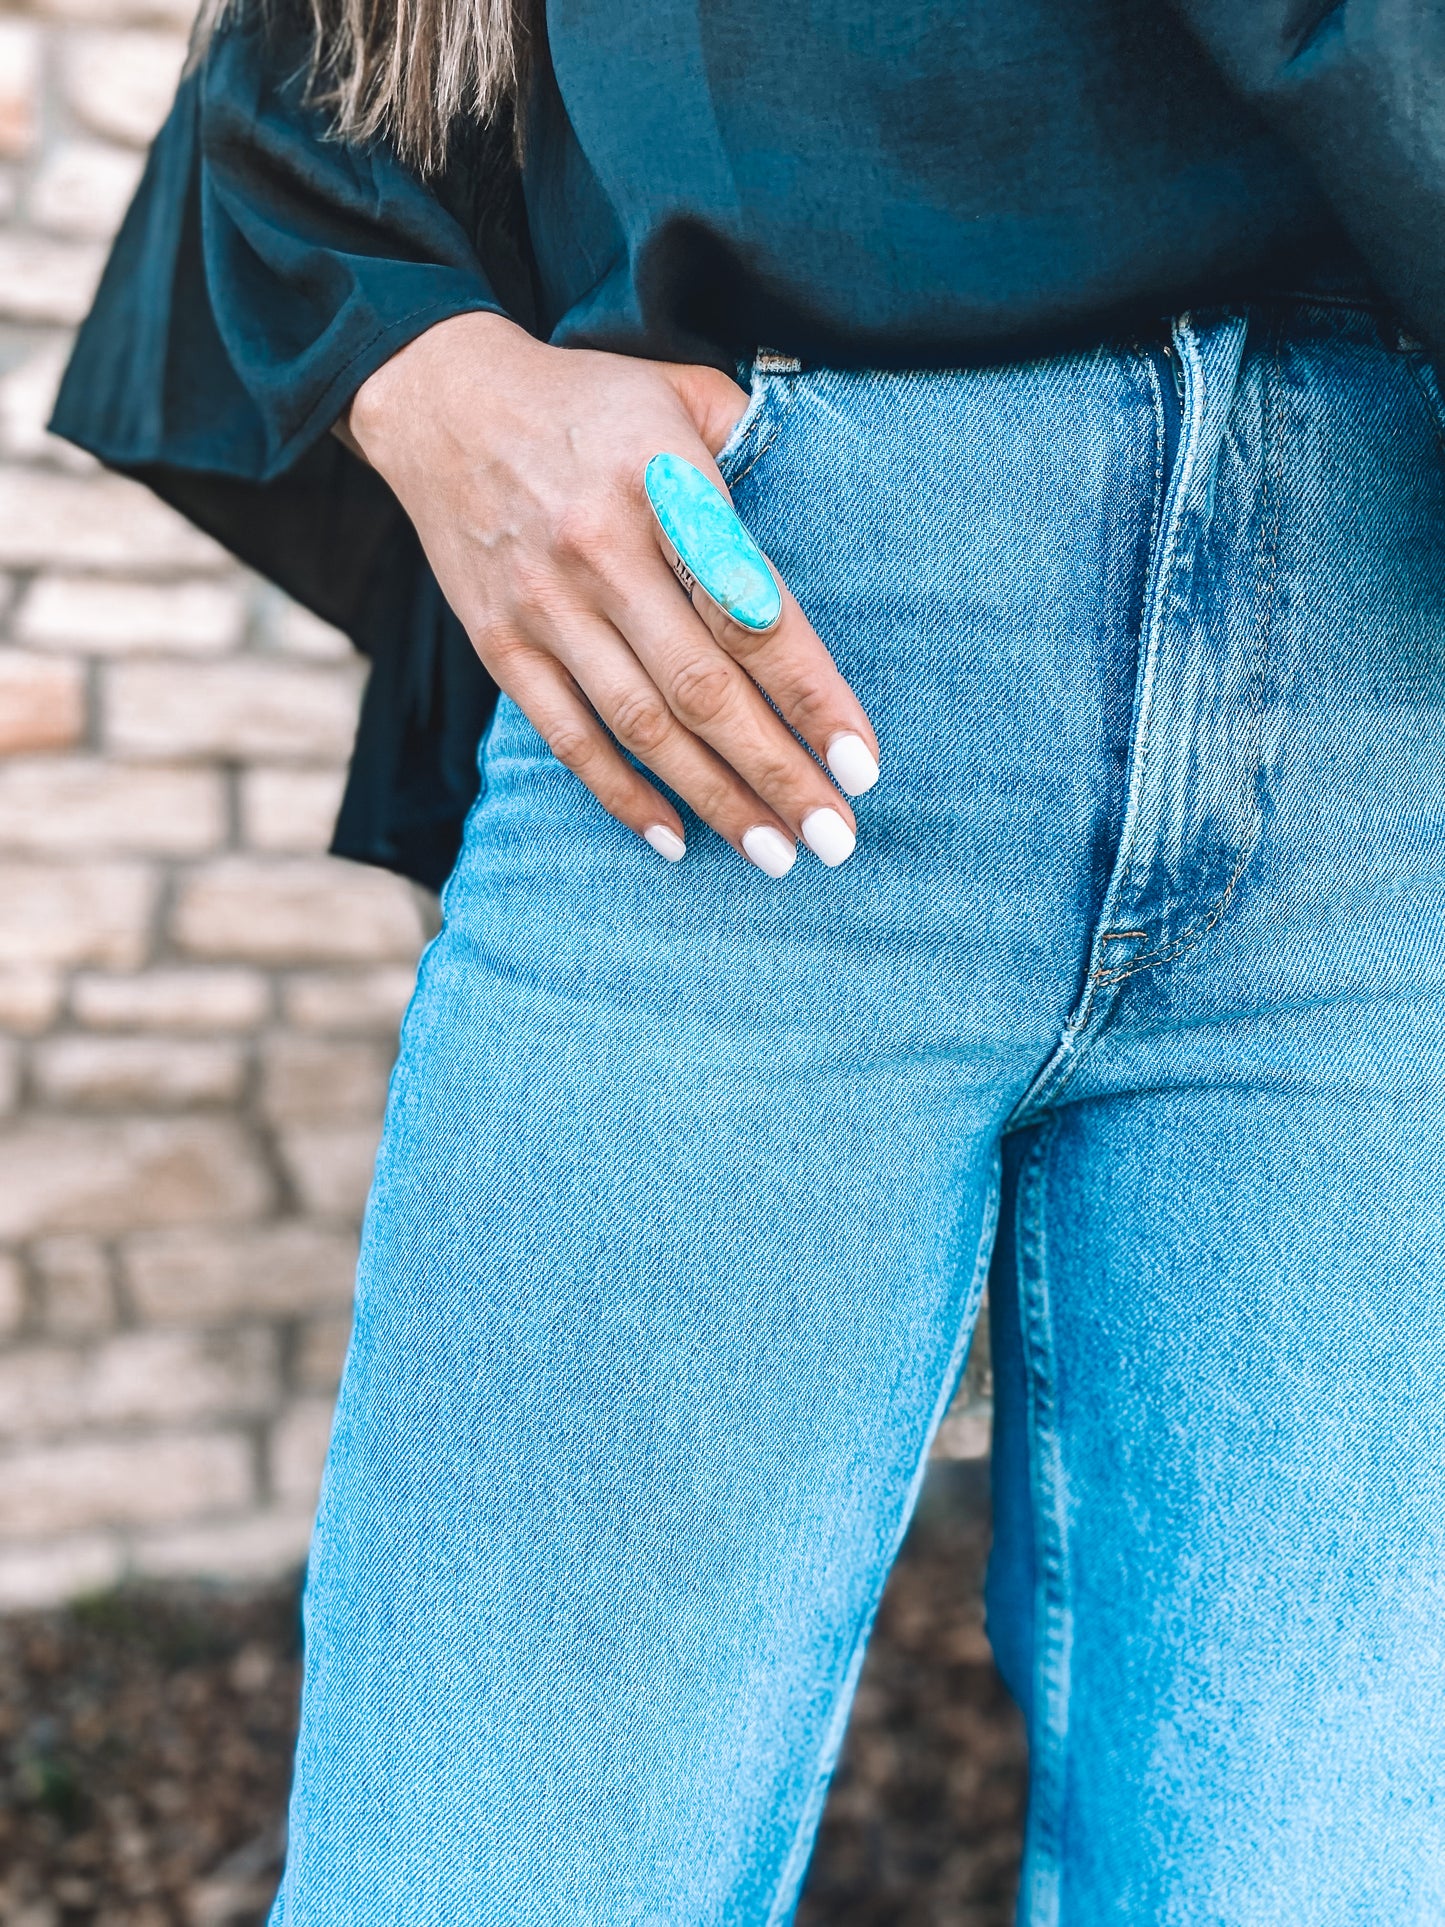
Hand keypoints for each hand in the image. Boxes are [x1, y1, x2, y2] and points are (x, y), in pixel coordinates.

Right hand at [343, 311, 879, 874]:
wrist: (439, 400)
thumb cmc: (587, 404)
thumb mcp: (679, 390)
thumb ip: (755, 445)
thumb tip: (828, 514)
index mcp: (663, 488)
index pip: (753, 612)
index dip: (811, 696)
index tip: (860, 764)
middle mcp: (602, 556)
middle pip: (704, 690)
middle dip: (777, 773)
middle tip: (836, 839)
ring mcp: (545, 608)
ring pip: (641, 728)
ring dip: (714, 800)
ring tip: (775, 853)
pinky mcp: (500, 645)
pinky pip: (568, 738)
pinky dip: (621, 795)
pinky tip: (675, 839)